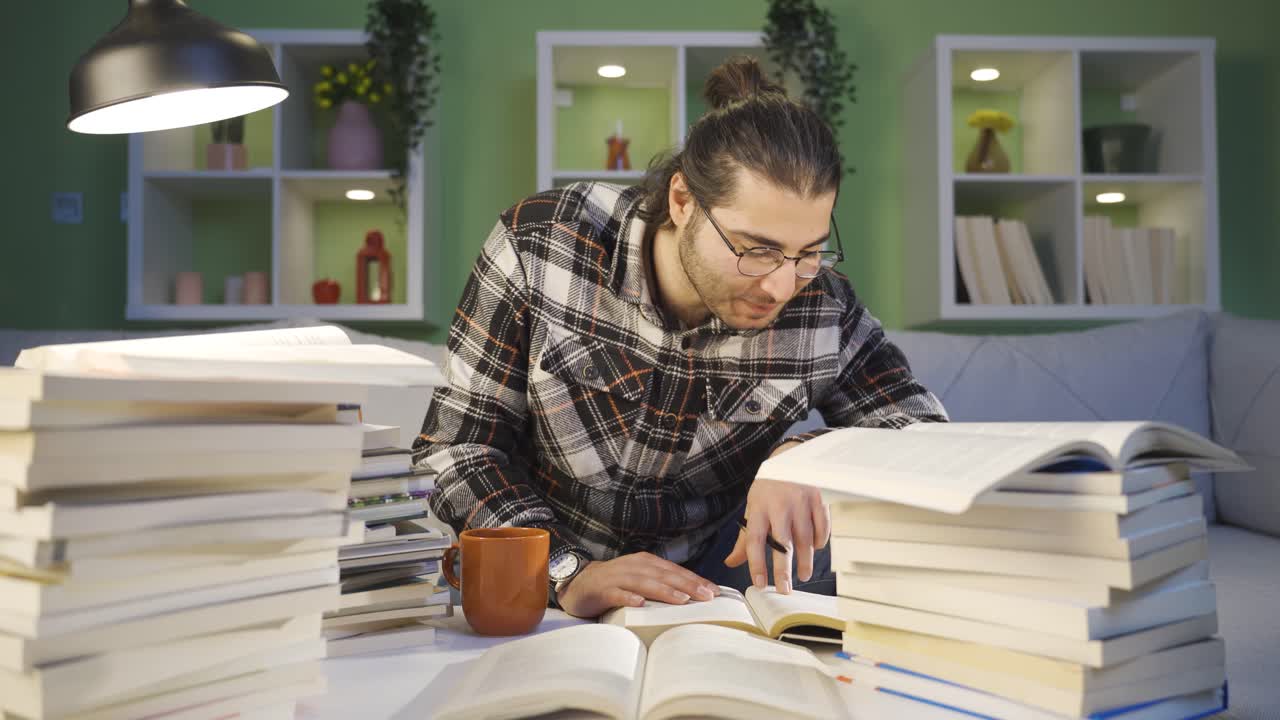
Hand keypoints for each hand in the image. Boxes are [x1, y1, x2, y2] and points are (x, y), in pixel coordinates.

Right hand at [557, 552, 719, 618]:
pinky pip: (616, 594)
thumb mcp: (640, 580)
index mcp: (645, 562)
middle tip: (706, 596)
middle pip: (663, 575)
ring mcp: (616, 577)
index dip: (694, 580)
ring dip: (663, 591)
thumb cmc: (614, 585)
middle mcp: (633, 566)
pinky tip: (640, 603)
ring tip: (682, 600)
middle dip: (686, 584)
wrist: (578, 584)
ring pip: (643, 583)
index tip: (714, 591)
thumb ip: (660, 584)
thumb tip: (691, 595)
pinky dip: (628, 598)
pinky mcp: (600, 590)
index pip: (674, 571)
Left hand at [724, 442, 829, 593]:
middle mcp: (780, 506)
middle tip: (784, 589)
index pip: (755, 541)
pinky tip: (815, 549)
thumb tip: (731, 562)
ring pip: (805, 539)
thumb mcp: (752, 508)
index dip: (756, 564)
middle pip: (783, 544)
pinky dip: (820, 541)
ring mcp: (801, 502)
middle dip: (783, 570)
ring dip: (805, 561)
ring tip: (803, 576)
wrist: (790, 458)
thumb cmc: (768, 488)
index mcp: (759, 508)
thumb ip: (744, 537)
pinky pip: (822, 527)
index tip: (759, 584)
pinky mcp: (818, 499)